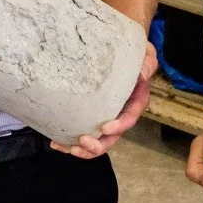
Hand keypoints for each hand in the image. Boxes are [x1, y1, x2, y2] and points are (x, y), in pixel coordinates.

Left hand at [52, 43, 157, 159]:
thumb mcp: (146, 56)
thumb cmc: (134, 55)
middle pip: (111, 138)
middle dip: (97, 145)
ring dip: (82, 149)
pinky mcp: (91, 116)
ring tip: (64, 147)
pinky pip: (82, 132)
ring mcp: (105, 118)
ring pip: (96, 141)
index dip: (118, 126)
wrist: (121, 54)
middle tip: (82, 142)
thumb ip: (147, 64)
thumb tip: (143, 73)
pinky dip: (69, 141)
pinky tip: (55, 143)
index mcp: (135, 103)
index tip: (105, 128)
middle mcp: (120, 114)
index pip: (129, 119)